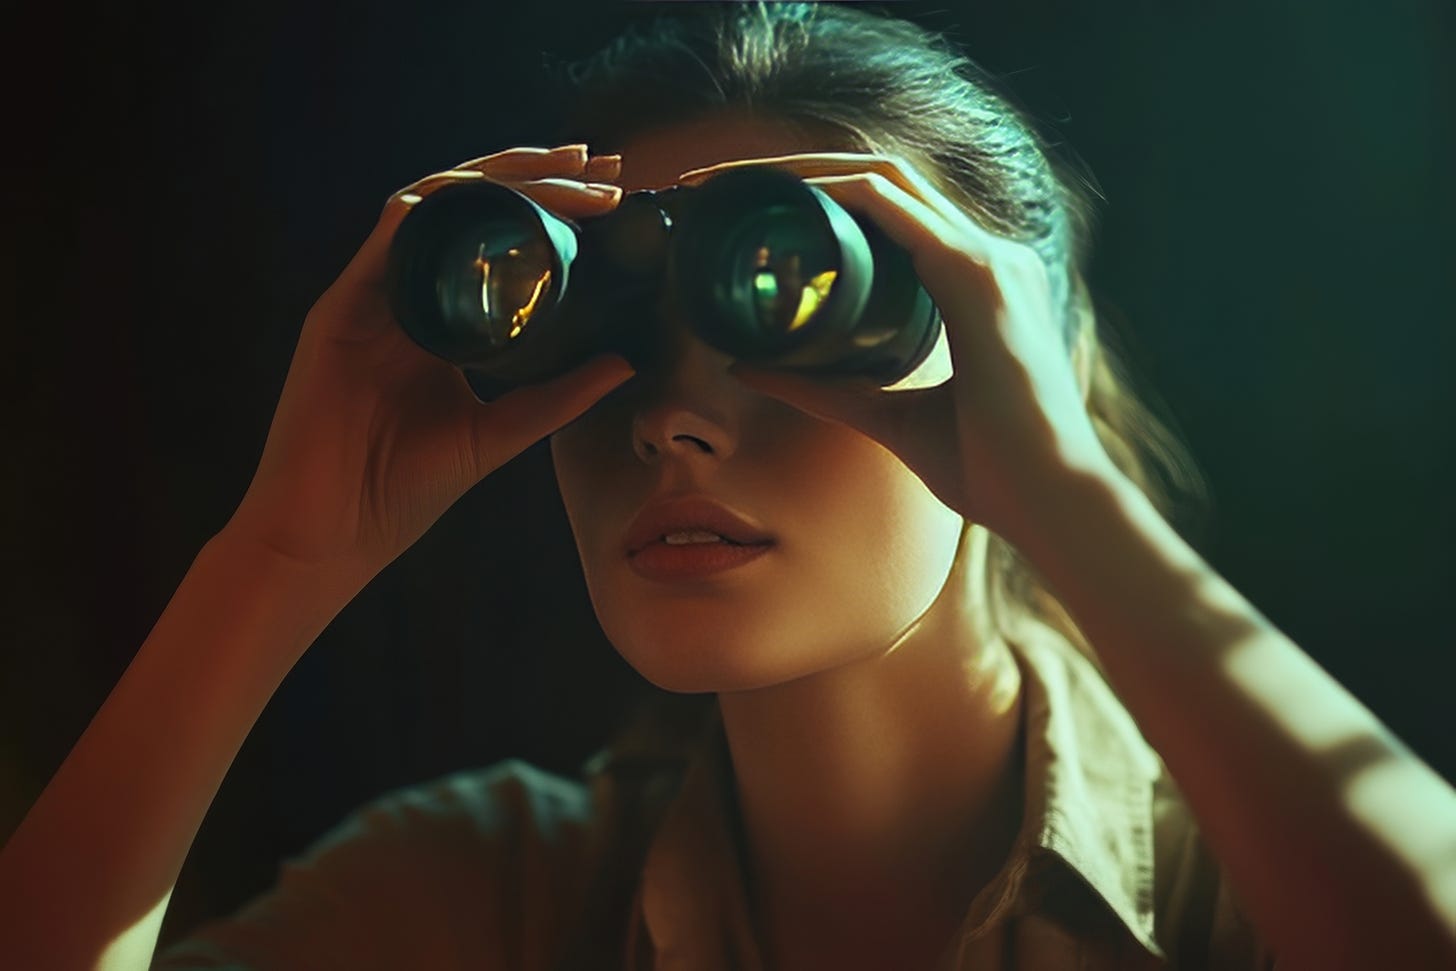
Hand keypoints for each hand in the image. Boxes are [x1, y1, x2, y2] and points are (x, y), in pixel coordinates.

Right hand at [225, 145, 632, 577]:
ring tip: (562, 170)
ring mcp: (369, 298)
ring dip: (496, 180)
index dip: (551, 204)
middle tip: (601, 163)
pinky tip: (474, 198)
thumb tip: (626, 362)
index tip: (610, 191)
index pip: (496, 238)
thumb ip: (557, 396)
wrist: (331, 535)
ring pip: (431, 206)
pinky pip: (384, 243)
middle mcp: (404, 294)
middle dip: (536, 173)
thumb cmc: (402, 489)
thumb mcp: (499, 433)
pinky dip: (428, 212)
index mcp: (440, 317)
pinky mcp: (336, 311)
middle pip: (469, 208)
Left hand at [676, 152, 1119, 545]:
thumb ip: (823, 390)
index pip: (888, 212)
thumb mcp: (887, 420)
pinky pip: (890, 207)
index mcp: (976, 283)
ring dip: (799, 171)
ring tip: (732, 182)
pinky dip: (831, 194)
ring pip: (879, 177)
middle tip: (716, 183)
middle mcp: (987, 256)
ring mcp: (987, 258)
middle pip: (878, 180)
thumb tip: (744, 368)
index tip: (747, 211)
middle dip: (793, 170)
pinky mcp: (977, 276)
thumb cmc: (991, 471)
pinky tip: (783, 197)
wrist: (1053, 504)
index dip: (816, 196)